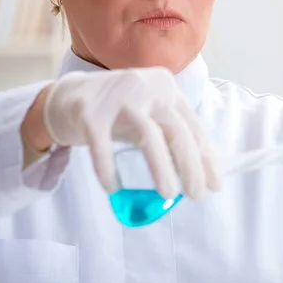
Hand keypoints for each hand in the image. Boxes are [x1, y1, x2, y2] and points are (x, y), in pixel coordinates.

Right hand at [39, 68, 219, 198]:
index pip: (192, 126)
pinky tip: (113, 188)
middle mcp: (145, 87)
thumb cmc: (117, 113)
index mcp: (166, 87)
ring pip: (148, 135)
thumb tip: (201, 174)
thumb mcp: (149, 117)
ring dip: (162, 169)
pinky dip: (108, 169)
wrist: (68, 96)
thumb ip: (171, 137)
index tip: (214, 185)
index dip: (206, 158)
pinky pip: (102, 146)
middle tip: (196, 195)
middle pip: (176, 130)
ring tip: (169, 194)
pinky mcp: (89, 110)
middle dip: (191, 166)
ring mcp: (116, 96)